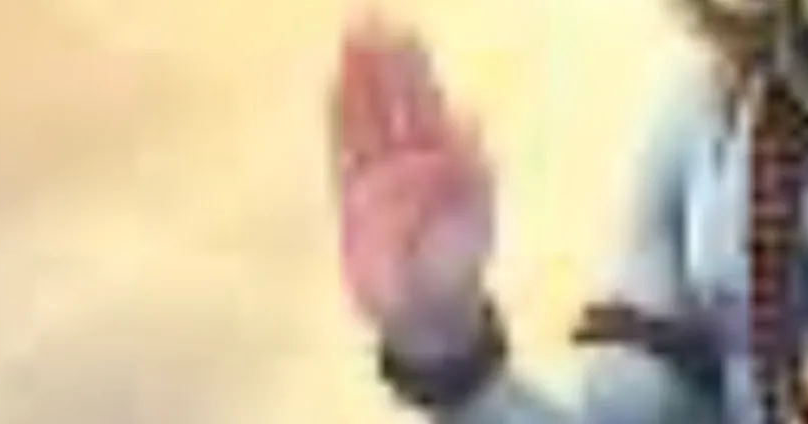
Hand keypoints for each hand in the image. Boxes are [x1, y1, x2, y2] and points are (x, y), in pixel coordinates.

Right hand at [332, 18, 497, 363]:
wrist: (427, 312)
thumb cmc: (457, 266)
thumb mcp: (473, 219)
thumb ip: (471, 169)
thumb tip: (470, 116)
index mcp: (444, 158)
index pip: (423, 104)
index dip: (413, 69)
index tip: (404, 31)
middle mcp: (410, 158)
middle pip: (391, 100)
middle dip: (383, 60)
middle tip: (370, 17)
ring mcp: (379, 175)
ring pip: (365, 116)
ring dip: (358, 79)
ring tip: (351, 39)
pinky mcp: (353, 196)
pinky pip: (342, 150)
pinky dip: (339, 119)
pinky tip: (334, 87)